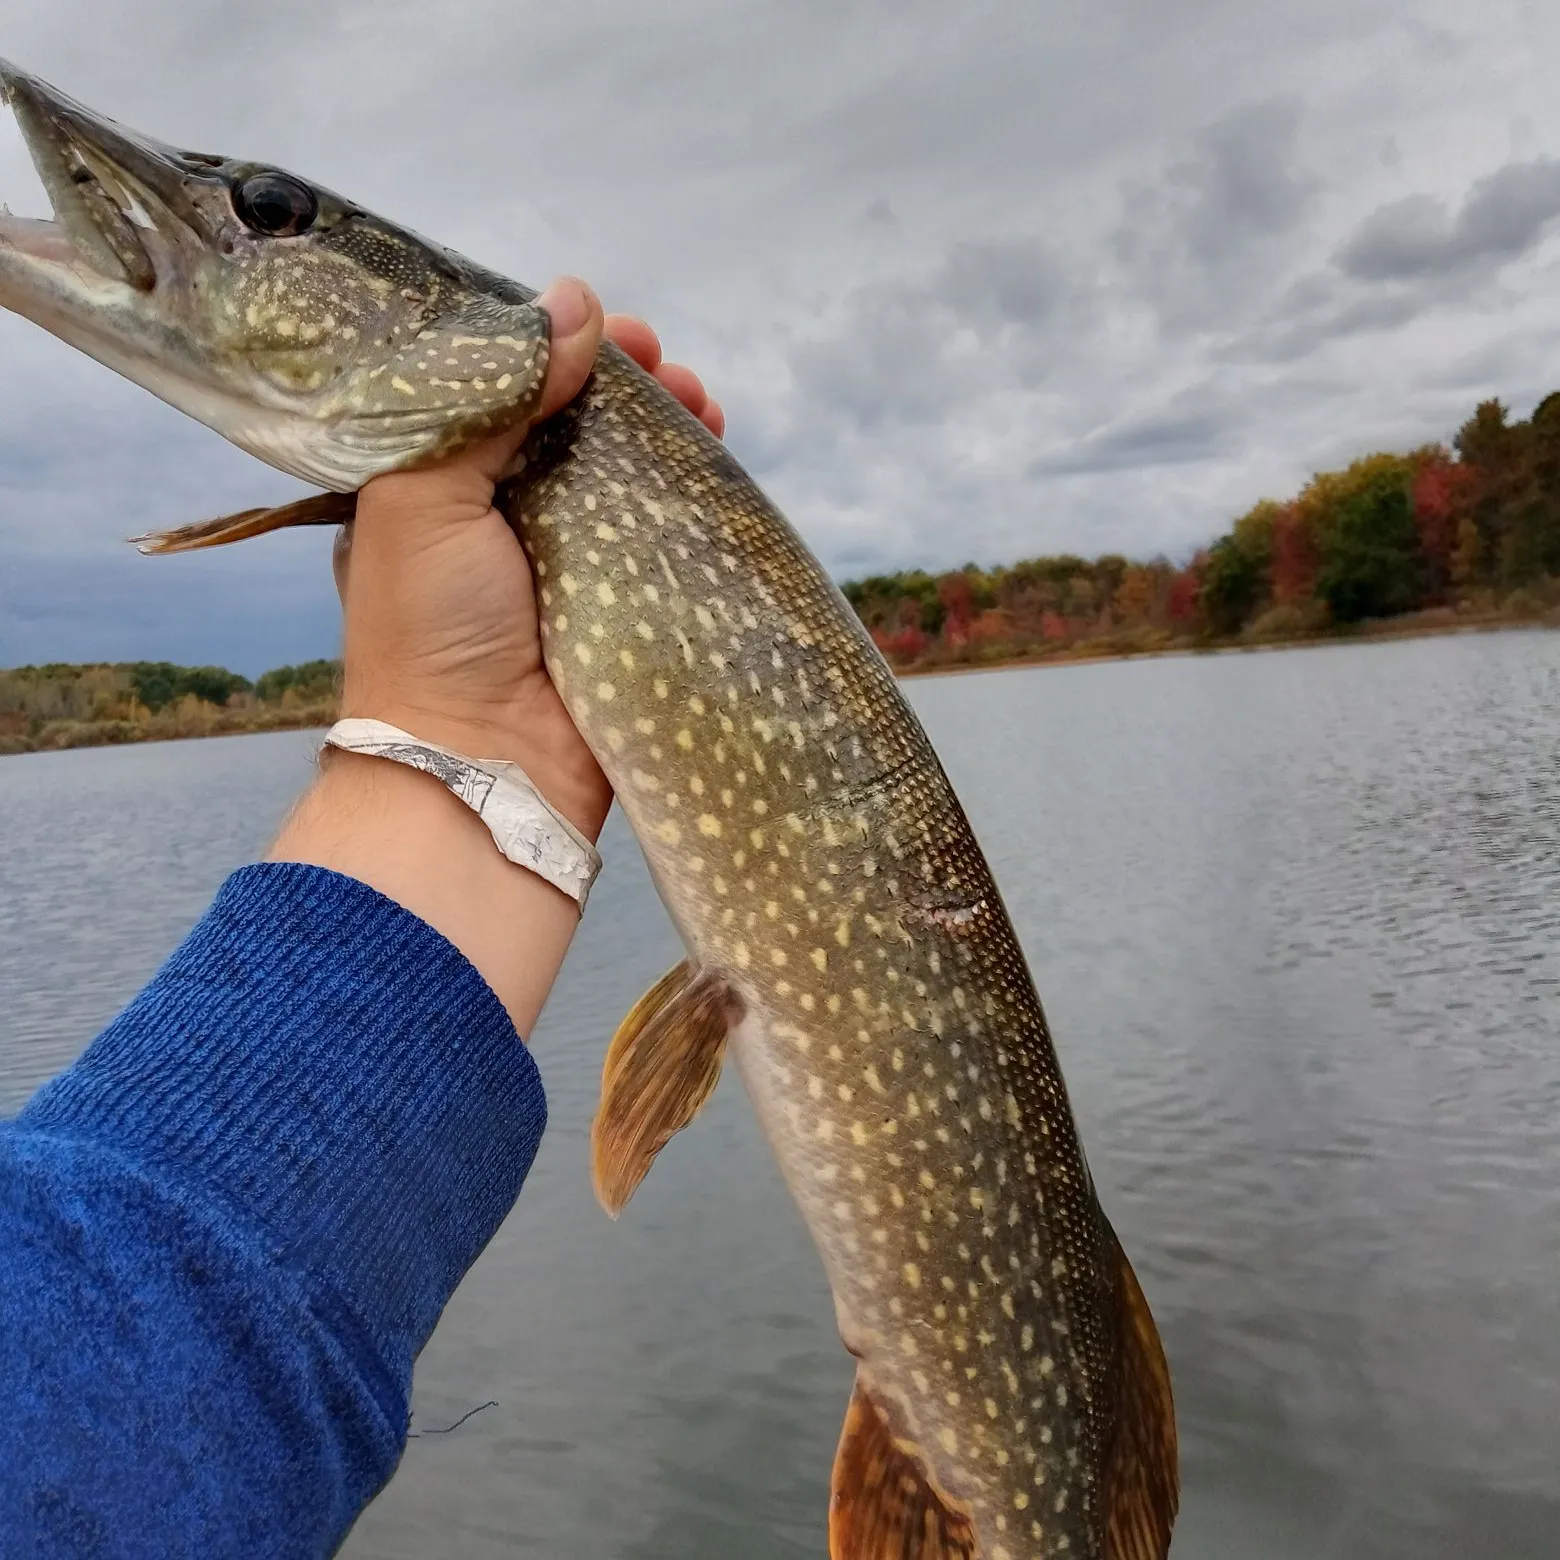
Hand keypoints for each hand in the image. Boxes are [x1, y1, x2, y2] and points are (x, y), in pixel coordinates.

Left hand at [332, 278, 725, 841]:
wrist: (480, 763)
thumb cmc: (428, 630)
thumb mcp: (423, 492)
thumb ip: (491, 396)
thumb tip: (571, 303)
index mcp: (439, 487)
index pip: (501, 395)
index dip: (552, 352)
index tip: (599, 327)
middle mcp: (503, 519)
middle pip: (575, 426)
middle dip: (624, 386)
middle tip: (662, 363)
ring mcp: (570, 565)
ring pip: (628, 473)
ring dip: (668, 429)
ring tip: (701, 399)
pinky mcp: (626, 606)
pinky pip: (667, 533)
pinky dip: (693, 491)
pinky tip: (716, 455)